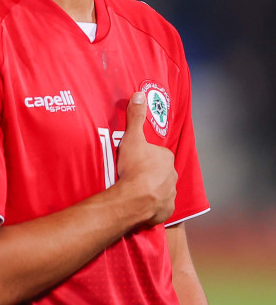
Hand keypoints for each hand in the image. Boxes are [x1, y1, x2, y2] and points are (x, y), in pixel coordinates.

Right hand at [113, 91, 175, 225]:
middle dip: (149, 173)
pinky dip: (152, 205)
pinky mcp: (166, 211)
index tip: (133, 159)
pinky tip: (140, 205)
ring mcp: (171, 194)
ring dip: (151, 189)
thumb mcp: (132, 138)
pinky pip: (159, 206)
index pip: (157, 154)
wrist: (135, 199)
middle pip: (160, 171)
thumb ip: (135, 117)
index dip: (145, 156)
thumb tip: (140, 94)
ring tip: (133, 190)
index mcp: (166, 158)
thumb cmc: (134, 167)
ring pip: (161, 189)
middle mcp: (173, 175)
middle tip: (131, 174)